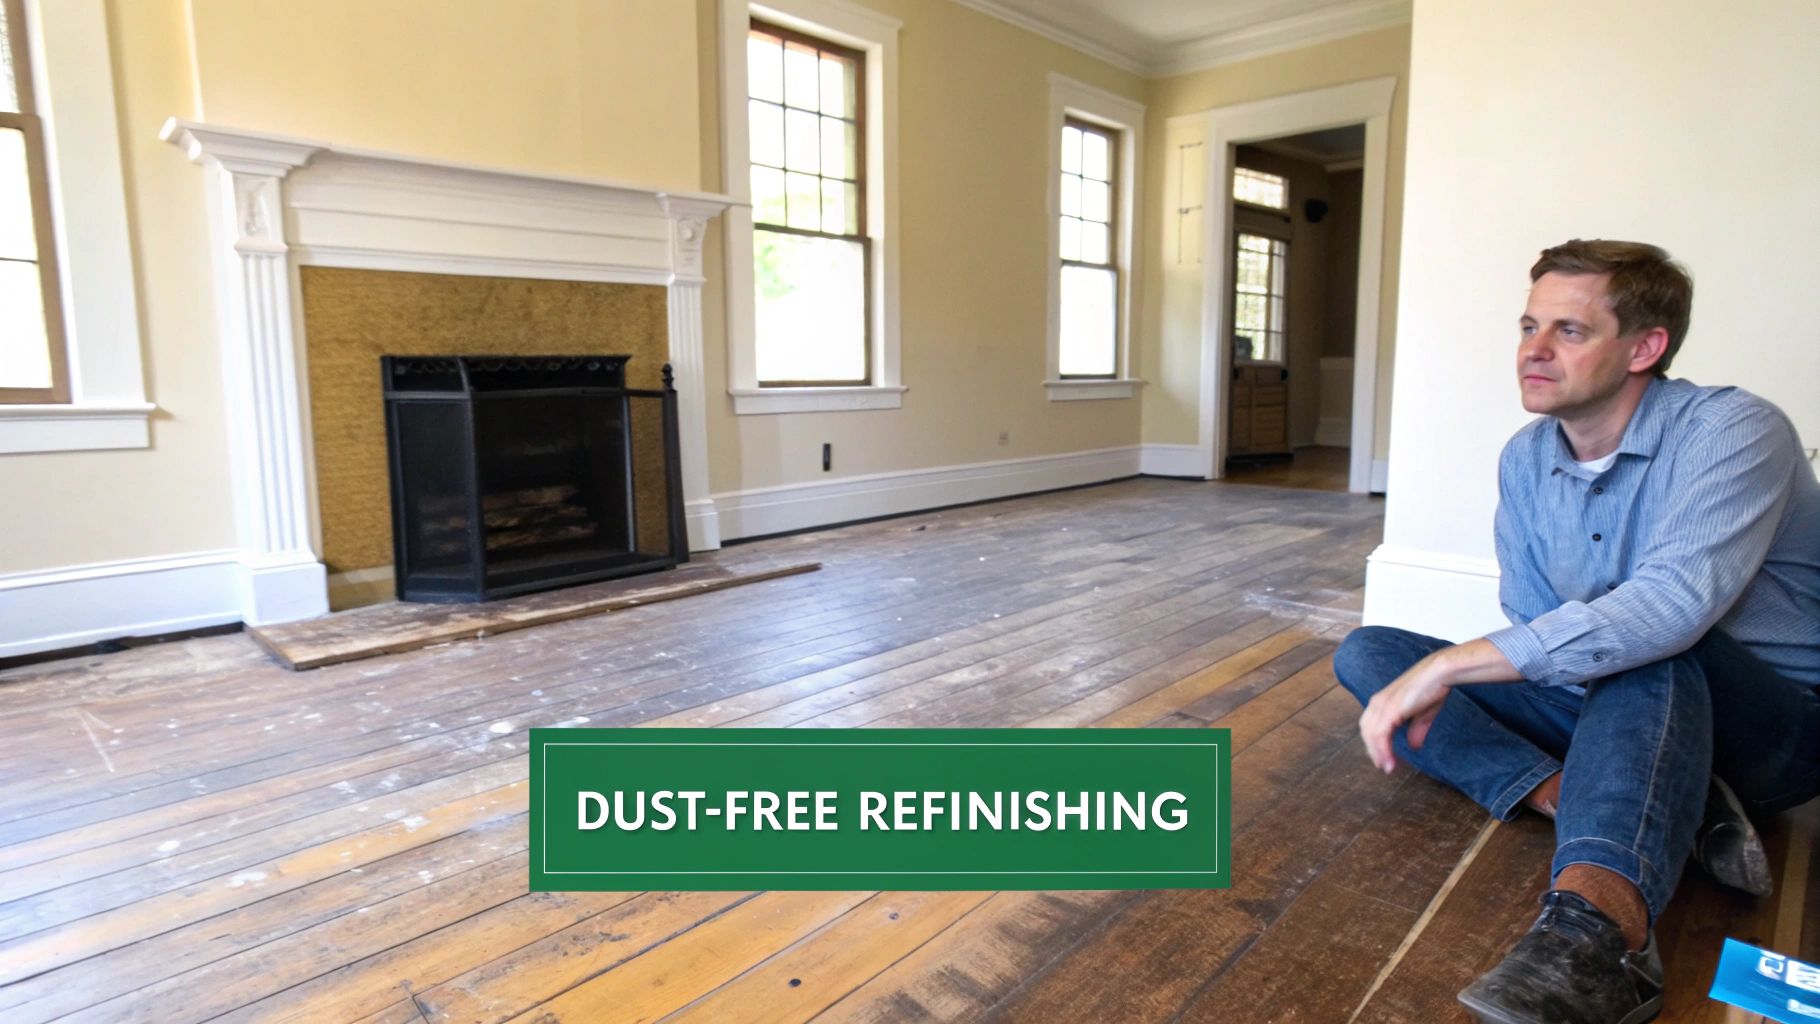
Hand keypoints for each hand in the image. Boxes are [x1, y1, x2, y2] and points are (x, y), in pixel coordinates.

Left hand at [1358, 652, 1453, 773]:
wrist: (1440, 673)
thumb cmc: (1432, 689)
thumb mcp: (1423, 714)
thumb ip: (1416, 730)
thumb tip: (1414, 747)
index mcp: (1381, 701)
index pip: (1370, 726)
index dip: (1374, 743)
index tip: (1383, 758)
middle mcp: (1377, 703)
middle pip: (1367, 732)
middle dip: (1374, 751)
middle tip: (1385, 767)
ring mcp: (1382, 705)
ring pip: (1371, 736)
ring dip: (1378, 755)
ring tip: (1388, 769)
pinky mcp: (1390, 710)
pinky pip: (1380, 735)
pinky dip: (1384, 751)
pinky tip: (1390, 763)